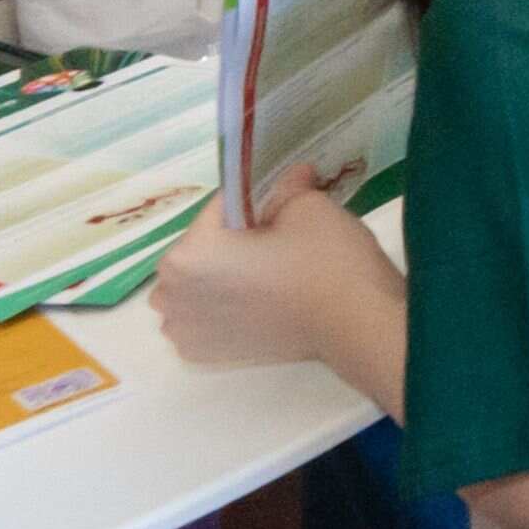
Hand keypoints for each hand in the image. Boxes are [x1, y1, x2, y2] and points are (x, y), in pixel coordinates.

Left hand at [154, 166, 396, 371]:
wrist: (357, 325)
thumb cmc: (327, 264)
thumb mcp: (309, 207)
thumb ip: (287, 187)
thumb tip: (291, 174)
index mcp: (188, 254)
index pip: (219, 209)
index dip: (254, 201)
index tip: (283, 205)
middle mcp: (172, 294)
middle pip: (200, 248)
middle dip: (230, 240)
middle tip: (276, 242)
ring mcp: (185, 330)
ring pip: (193, 285)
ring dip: (216, 276)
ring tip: (262, 275)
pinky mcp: (204, 354)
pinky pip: (199, 317)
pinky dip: (218, 307)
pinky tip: (252, 303)